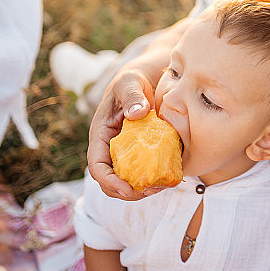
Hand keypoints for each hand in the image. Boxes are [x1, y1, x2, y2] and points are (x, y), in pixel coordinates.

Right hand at [86, 18, 191, 199]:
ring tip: (163, 186)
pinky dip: (157, 179)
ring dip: (144, 189)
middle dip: (128, 192)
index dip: (109, 182)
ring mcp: (128, 153)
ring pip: (129, 181)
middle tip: (152, 190)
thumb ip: (132, 95)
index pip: (97, 166)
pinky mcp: (145, 153)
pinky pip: (147, 172)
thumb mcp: (130, 82)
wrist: (149, 78)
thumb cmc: (134, 79)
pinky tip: (172, 177)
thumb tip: (137, 113)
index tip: (128, 189)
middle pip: (111, 181)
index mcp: (101, 135)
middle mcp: (111, 148)